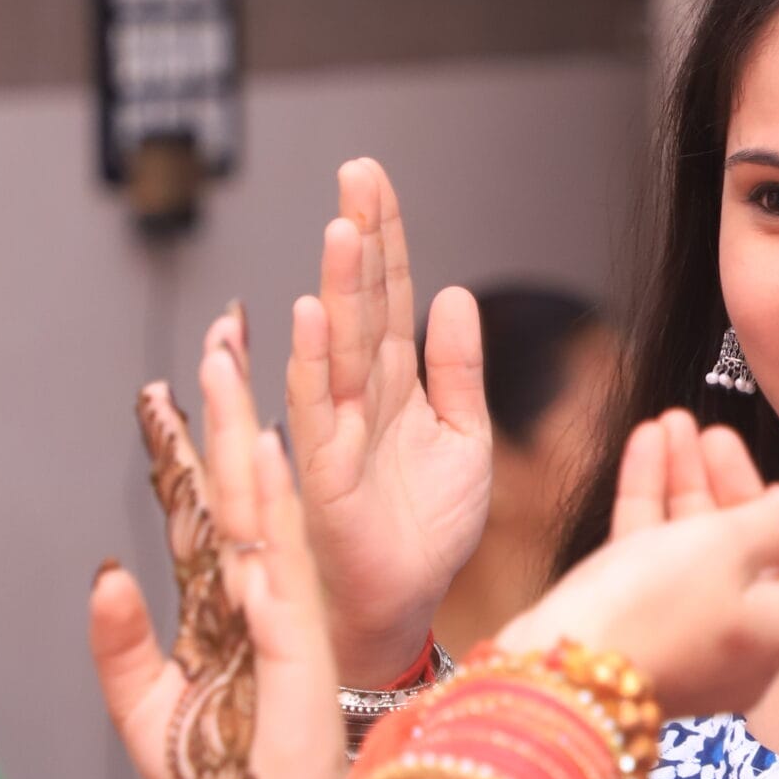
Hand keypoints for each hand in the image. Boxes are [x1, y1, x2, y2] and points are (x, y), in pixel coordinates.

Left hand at [92, 325, 345, 778]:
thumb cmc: (219, 776)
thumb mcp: (143, 709)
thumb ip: (119, 645)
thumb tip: (107, 574)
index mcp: (221, 599)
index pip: (197, 505)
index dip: (181, 446)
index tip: (162, 385)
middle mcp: (256, 590)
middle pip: (237, 483)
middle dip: (226, 409)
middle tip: (220, 336)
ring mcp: (281, 614)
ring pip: (261, 510)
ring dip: (247, 442)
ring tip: (234, 376)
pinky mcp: (296, 651)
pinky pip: (281, 581)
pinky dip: (271, 527)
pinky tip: (265, 472)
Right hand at [286, 159, 492, 681]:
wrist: (407, 605)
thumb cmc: (429, 530)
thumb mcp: (465, 436)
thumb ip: (458, 369)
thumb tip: (455, 293)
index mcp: (397, 382)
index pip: (391, 293)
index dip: (385, 237)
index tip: (373, 178)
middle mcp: (363, 396)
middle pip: (361, 302)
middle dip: (358, 237)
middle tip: (356, 172)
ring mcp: (340, 430)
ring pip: (338, 346)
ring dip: (337, 286)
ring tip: (341, 226)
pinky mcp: (327, 475)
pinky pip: (321, 412)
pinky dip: (315, 363)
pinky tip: (313, 316)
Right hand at [495, 411, 778, 716]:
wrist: (552, 684)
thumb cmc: (649, 614)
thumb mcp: (725, 549)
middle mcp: (744, 644)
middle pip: (760, 557)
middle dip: (736, 487)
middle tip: (716, 436)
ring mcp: (690, 639)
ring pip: (700, 552)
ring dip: (689, 483)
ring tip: (671, 423)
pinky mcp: (639, 631)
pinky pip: (657, 563)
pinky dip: (654, 505)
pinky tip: (645, 446)